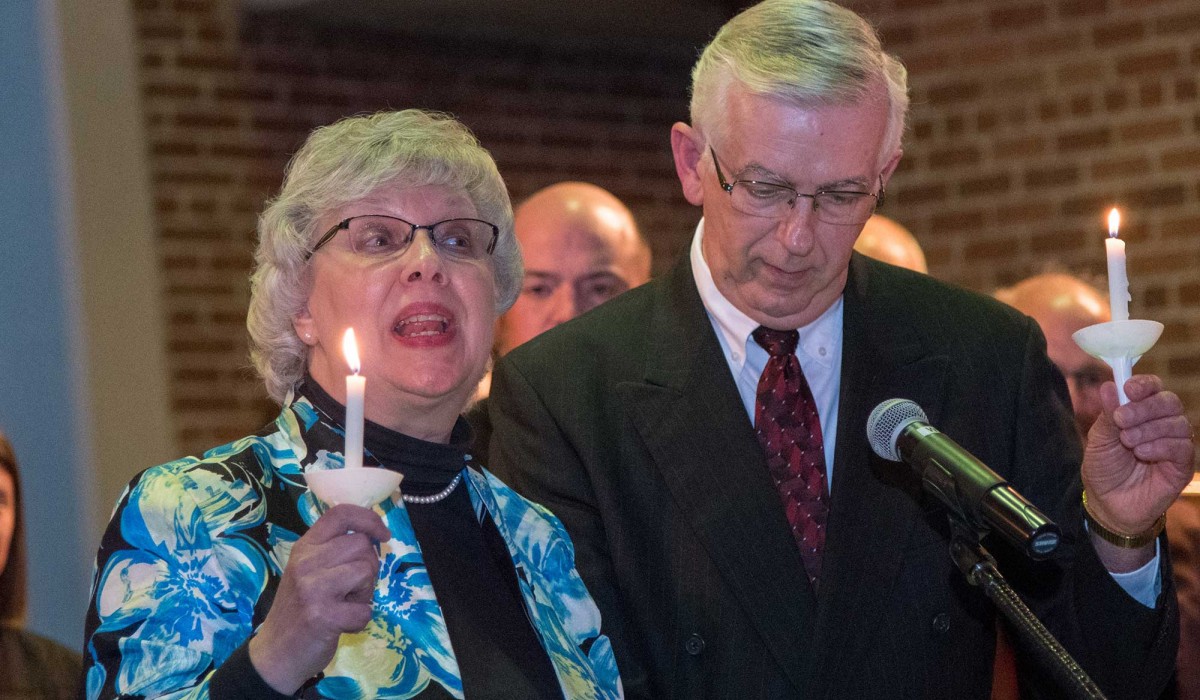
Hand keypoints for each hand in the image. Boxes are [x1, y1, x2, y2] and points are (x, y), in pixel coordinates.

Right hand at [249, 504, 390, 693]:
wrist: (275, 653)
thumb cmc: (299, 608)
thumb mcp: (308, 570)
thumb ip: (334, 551)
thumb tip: (374, 536)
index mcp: (304, 547)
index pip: (340, 514)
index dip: (369, 519)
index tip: (383, 535)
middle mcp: (306, 562)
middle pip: (362, 545)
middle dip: (368, 567)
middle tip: (351, 588)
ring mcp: (313, 588)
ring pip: (366, 572)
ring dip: (364, 593)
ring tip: (344, 605)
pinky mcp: (323, 616)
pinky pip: (365, 610)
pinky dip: (360, 620)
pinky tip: (341, 624)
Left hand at [1082, 375, 1193, 568]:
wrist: (1108, 504)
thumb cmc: (1104, 469)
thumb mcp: (1099, 440)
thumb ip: (1108, 415)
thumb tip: (1110, 386)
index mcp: (1140, 413)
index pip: (1153, 387)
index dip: (1144, 384)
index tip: (1129, 390)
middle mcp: (1161, 424)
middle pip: (1169, 401)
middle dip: (1144, 408)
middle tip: (1121, 421)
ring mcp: (1174, 443)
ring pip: (1177, 422)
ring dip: (1149, 430)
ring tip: (1128, 443)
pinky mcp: (1183, 464)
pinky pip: (1182, 446)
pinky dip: (1160, 446)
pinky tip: (1142, 454)